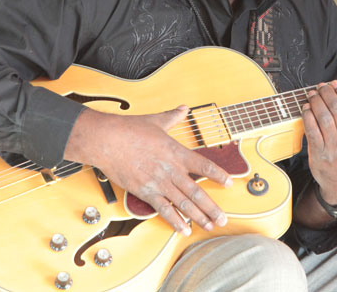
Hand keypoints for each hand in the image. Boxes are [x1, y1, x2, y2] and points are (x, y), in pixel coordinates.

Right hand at [64, 106, 232, 235]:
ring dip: (198, 216)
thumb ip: (173, 117)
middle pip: (197, 192)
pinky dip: (175, 220)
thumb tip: (183, 108)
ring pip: (183, 203)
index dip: (219, 175)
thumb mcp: (156, 121)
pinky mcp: (145, 192)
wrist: (107, 140)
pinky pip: (163, 209)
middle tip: (223, 219)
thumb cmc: (130, 129)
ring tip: (210, 226)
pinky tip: (183, 229)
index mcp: (177, 152)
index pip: (204, 165)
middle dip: (212, 207)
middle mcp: (171, 169)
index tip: (230, 182)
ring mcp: (159, 182)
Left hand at [301, 81, 336, 204]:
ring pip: (323, 117)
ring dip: (316, 101)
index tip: (336, 84)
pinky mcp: (319, 153)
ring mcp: (334, 148)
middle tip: (321, 86)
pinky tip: (306, 108)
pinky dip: (307, 115)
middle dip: (327, 93)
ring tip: (312, 94)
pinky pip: (311, 129)